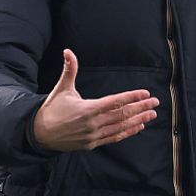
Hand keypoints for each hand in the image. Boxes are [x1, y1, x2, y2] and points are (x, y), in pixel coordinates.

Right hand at [33, 49, 159, 151]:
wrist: (40, 133)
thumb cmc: (52, 108)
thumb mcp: (61, 88)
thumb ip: (69, 70)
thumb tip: (68, 51)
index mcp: (87, 109)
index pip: (115, 102)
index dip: (132, 97)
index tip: (145, 93)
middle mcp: (93, 123)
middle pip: (122, 115)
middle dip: (140, 108)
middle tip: (155, 103)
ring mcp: (94, 135)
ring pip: (120, 127)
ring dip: (138, 121)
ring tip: (151, 115)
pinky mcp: (92, 144)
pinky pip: (114, 137)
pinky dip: (127, 132)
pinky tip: (138, 127)